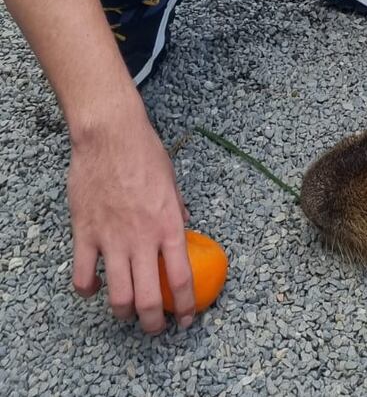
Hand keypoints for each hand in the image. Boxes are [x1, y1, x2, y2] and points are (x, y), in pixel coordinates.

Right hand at [70, 107, 193, 333]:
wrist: (110, 135)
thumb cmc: (144, 152)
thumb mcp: (172, 181)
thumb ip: (177, 211)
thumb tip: (184, 227)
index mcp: (168, 225)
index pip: (182, 279)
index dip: (186, 306)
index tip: (186, 318)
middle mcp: (142, 239)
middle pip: (148, 300)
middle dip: (153, 323)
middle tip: (155, 327)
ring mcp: (111, 239)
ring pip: (117, 297)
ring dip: (123, 313)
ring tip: (127, 312)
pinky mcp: (85, 235)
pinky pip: (83, 277)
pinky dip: (88, 290)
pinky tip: (94, 287)